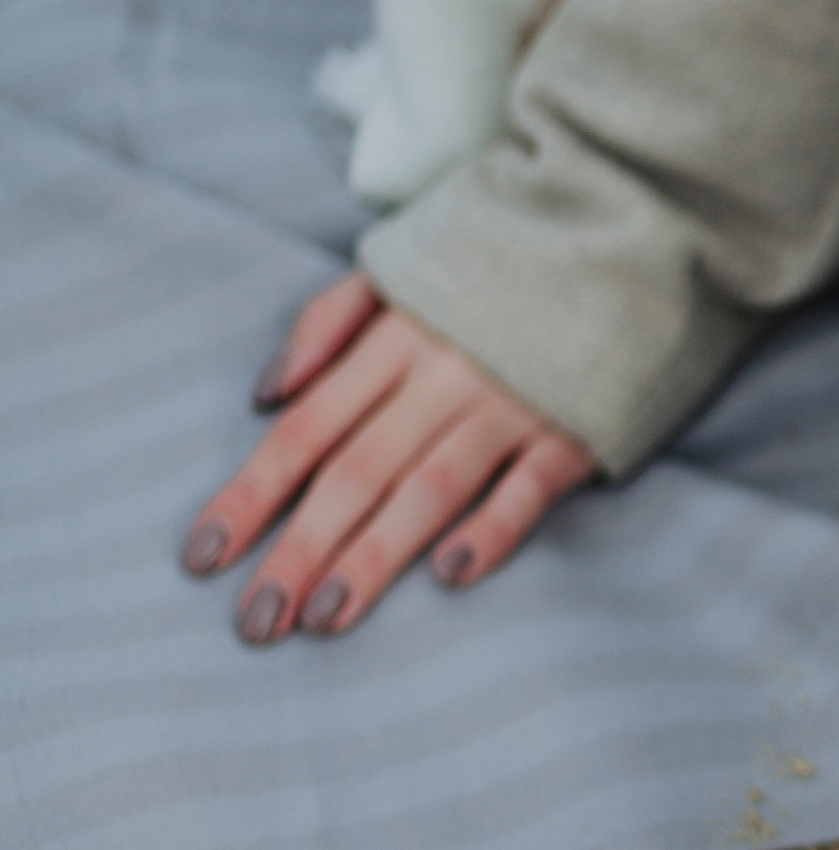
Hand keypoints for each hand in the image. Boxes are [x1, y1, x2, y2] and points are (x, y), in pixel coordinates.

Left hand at [182, 275, 596, 640]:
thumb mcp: (400, 263)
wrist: (624, 229)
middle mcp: (444, 374)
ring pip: (430, 486)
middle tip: (257, 620)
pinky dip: (493, 528)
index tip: (203, 556)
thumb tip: (266, 393)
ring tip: (325, 617)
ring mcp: (512, 404)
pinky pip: (530, 487)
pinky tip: (450, 575)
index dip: (250, 494)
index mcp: (394, 337)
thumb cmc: (495, 259)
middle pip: (356, 470)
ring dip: (375, 553)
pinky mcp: (575, 429)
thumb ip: (327, 322)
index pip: (305, 429)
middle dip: (299, 548)